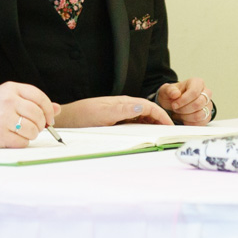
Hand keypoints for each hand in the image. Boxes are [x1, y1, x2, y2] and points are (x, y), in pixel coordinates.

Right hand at [0, 81, 58, 148]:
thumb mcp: (5, 99)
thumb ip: (30, 102)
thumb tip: (57, 109)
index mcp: (9, 88)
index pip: (39, 96)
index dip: (48, 109)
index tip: (50, 119)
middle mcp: (7, 100)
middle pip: (38, 114)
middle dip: (40, 125)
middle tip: (33, 128)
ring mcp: (3, 117)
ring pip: (33, 129)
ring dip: (30, 135)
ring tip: (18, 133)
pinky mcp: (0, 134)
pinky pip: (23, 142)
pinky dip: (20, 143)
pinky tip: (9, 139)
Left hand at [54, 95, 172, 127]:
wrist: (67, 120)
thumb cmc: (82, 116)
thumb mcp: (102, 114)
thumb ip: (122, 110)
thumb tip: (141, 107)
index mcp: (122, 102)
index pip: (148, 106)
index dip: (161, 115)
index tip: (170, 126)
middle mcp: (122, 106)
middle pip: (147, 111)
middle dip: (161, 120)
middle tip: (170, 133)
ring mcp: (119, 113)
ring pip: (141, 117)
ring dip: (152, 124)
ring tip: (161, 135)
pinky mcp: (115, 120)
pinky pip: (133, 123)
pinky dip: (143, 128)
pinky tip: (145, 135)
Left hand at [157, 78, 212, 124]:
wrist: (174, 104)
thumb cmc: (172, 95)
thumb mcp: (166, 90)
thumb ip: (169, 90)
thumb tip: (176, 94)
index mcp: (197, 83)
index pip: (194, 92)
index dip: (183, 100)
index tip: (174, 105)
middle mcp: (206, 92)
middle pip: (198, 104)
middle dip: (184, 109)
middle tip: (176, 109)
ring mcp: (208, 104)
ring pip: (201, 114)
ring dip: (187, 117)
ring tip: (179, 114)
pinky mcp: (208, 115)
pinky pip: (202, 122)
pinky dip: (191, 123)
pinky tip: (184, 119)